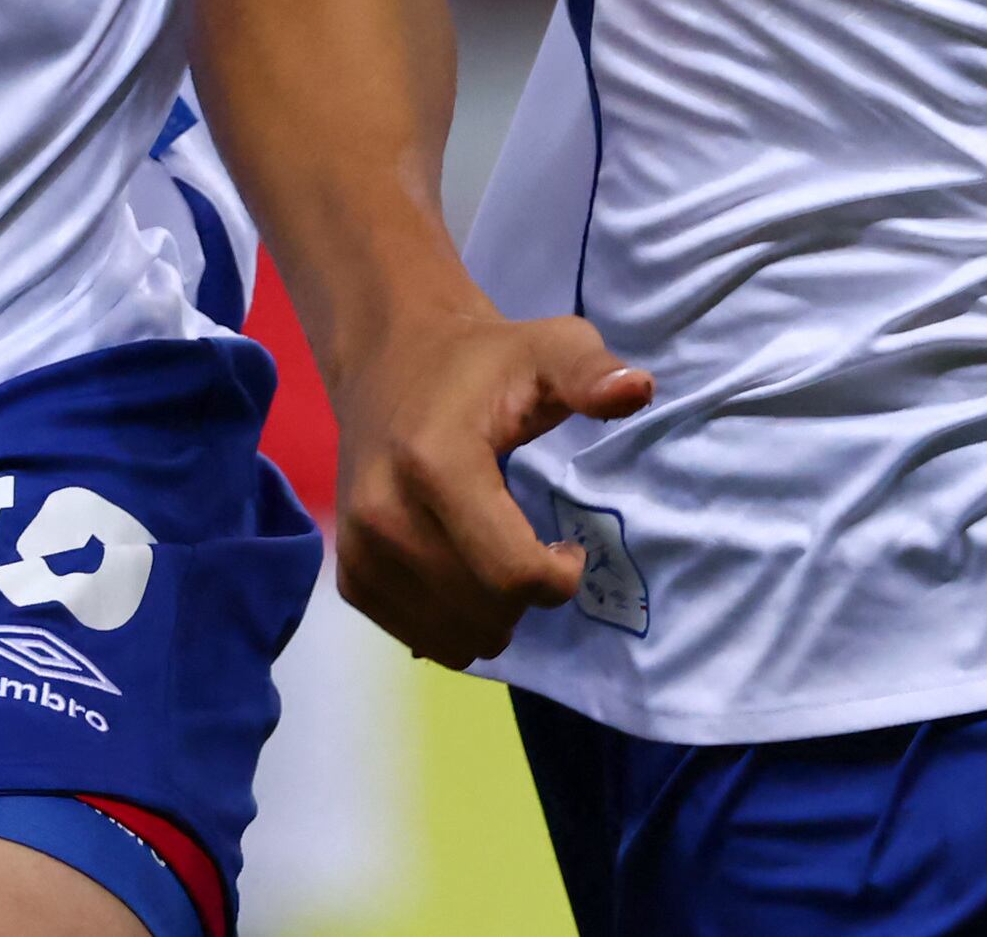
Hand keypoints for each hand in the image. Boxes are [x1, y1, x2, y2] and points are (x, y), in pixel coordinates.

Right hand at [328, 309, 653, 665]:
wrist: (390, 360)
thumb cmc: (483, 362)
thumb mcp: (548, 347)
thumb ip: (592, 372)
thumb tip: (636, 390)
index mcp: (434, 463)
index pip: (510, 573)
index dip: (559, 577)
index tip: (570, 547)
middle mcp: (384, 514)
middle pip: (485, 613)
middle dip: (529, 599)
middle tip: (538, 554)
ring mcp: (360, 550)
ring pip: (453, 640)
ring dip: (494, 618)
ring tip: (502, 563)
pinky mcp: (350, 575)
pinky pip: (420, 639)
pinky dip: (456, 623)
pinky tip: (467, 575)